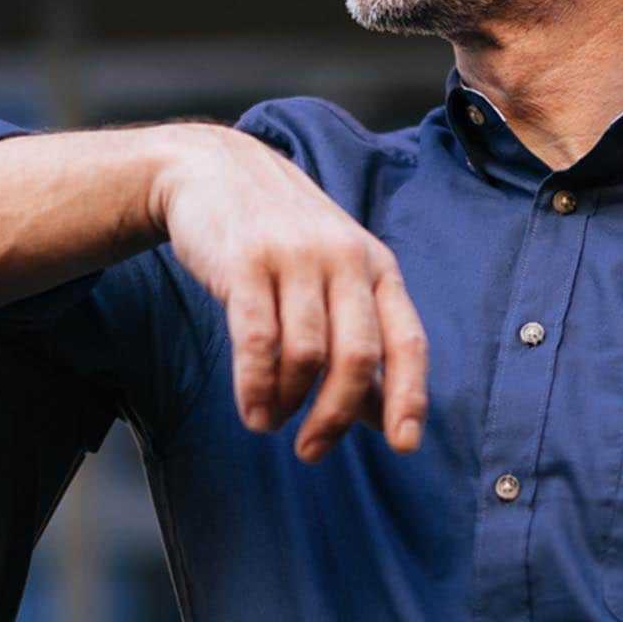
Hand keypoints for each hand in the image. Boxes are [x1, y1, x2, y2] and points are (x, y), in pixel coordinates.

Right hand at [152, 126, 428, 461]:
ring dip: (288, 403)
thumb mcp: (334, 275)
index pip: (408, 340)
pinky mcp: (247, 260)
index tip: (404, 445)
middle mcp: (345, 258)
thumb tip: (386, 418)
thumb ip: (360, 337)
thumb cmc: (281, 240)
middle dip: (337, 416)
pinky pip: (257, 340)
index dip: (409, 396)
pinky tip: (252, 409)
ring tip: (269, 422)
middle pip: (358, 357)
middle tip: (312, 451)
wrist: (213, 171)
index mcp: (377, 266)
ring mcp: (296, 256)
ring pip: (306, 354)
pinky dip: (255, 386)